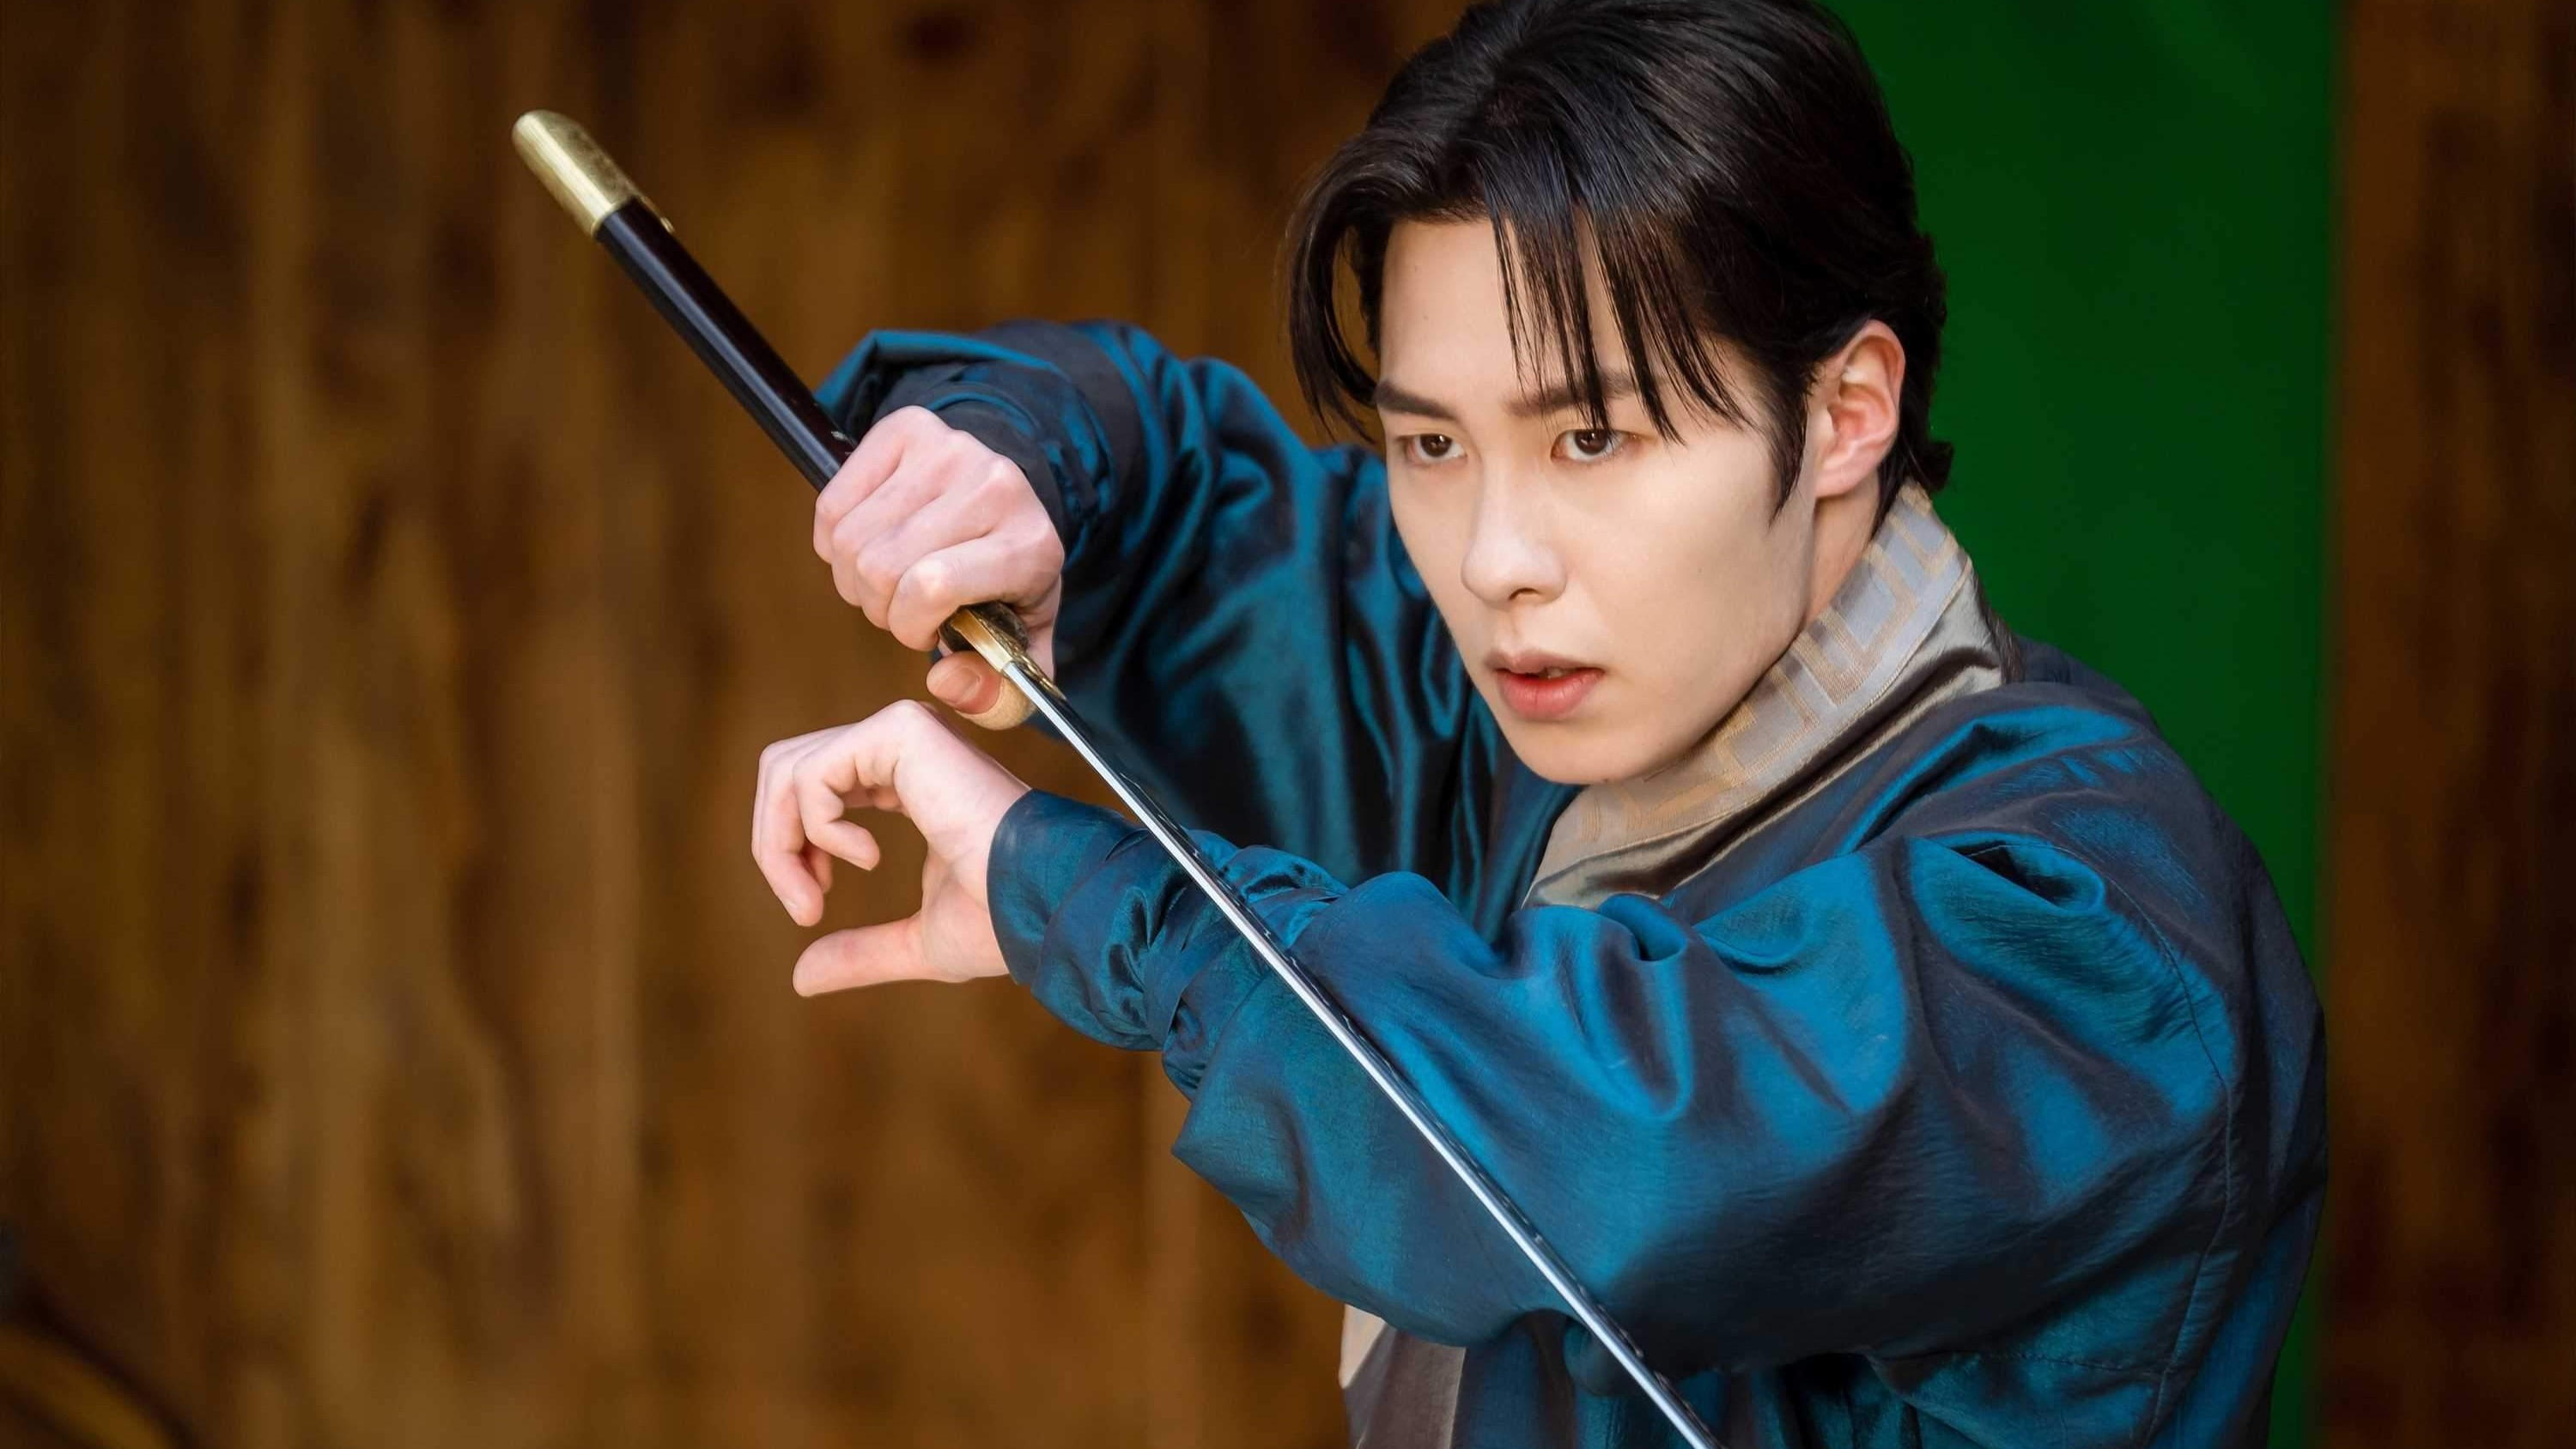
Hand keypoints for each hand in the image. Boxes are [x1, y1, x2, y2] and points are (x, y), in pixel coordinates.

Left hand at [752, 700, 1032, 994]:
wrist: (1047, 901)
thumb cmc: (1004, 919)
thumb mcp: (918, 942)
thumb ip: (862, 951)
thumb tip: (800, 978)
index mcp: (909, 782)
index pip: (815, 791)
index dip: (792, 851)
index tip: (812, 910)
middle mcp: (903, 749)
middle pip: (787, 772)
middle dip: (775, 844)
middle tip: (804, 907)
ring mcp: (903, 732)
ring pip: (789, 767)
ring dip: (781, 840)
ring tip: (818, 893)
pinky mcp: (902, 731)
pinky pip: (814, 772)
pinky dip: (818, 825)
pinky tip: (868, 859)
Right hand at [815, 405, 1063, 719]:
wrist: (1010, 497)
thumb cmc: (1007, 583)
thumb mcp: (1020, 645)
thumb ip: (998, 695)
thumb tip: (945, 683)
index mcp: (1031, 546)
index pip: (931, 585)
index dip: (909, 624)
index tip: (925, 631)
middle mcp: (995, 485)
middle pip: (881, 565)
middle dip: (879, 606)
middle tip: (903, 607)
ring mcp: (949, 448)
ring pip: (850, 538)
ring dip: (855, 577)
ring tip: (889, 579)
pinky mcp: (905, 427)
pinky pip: (832, 504)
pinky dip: (835, 541)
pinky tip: (869, 544)